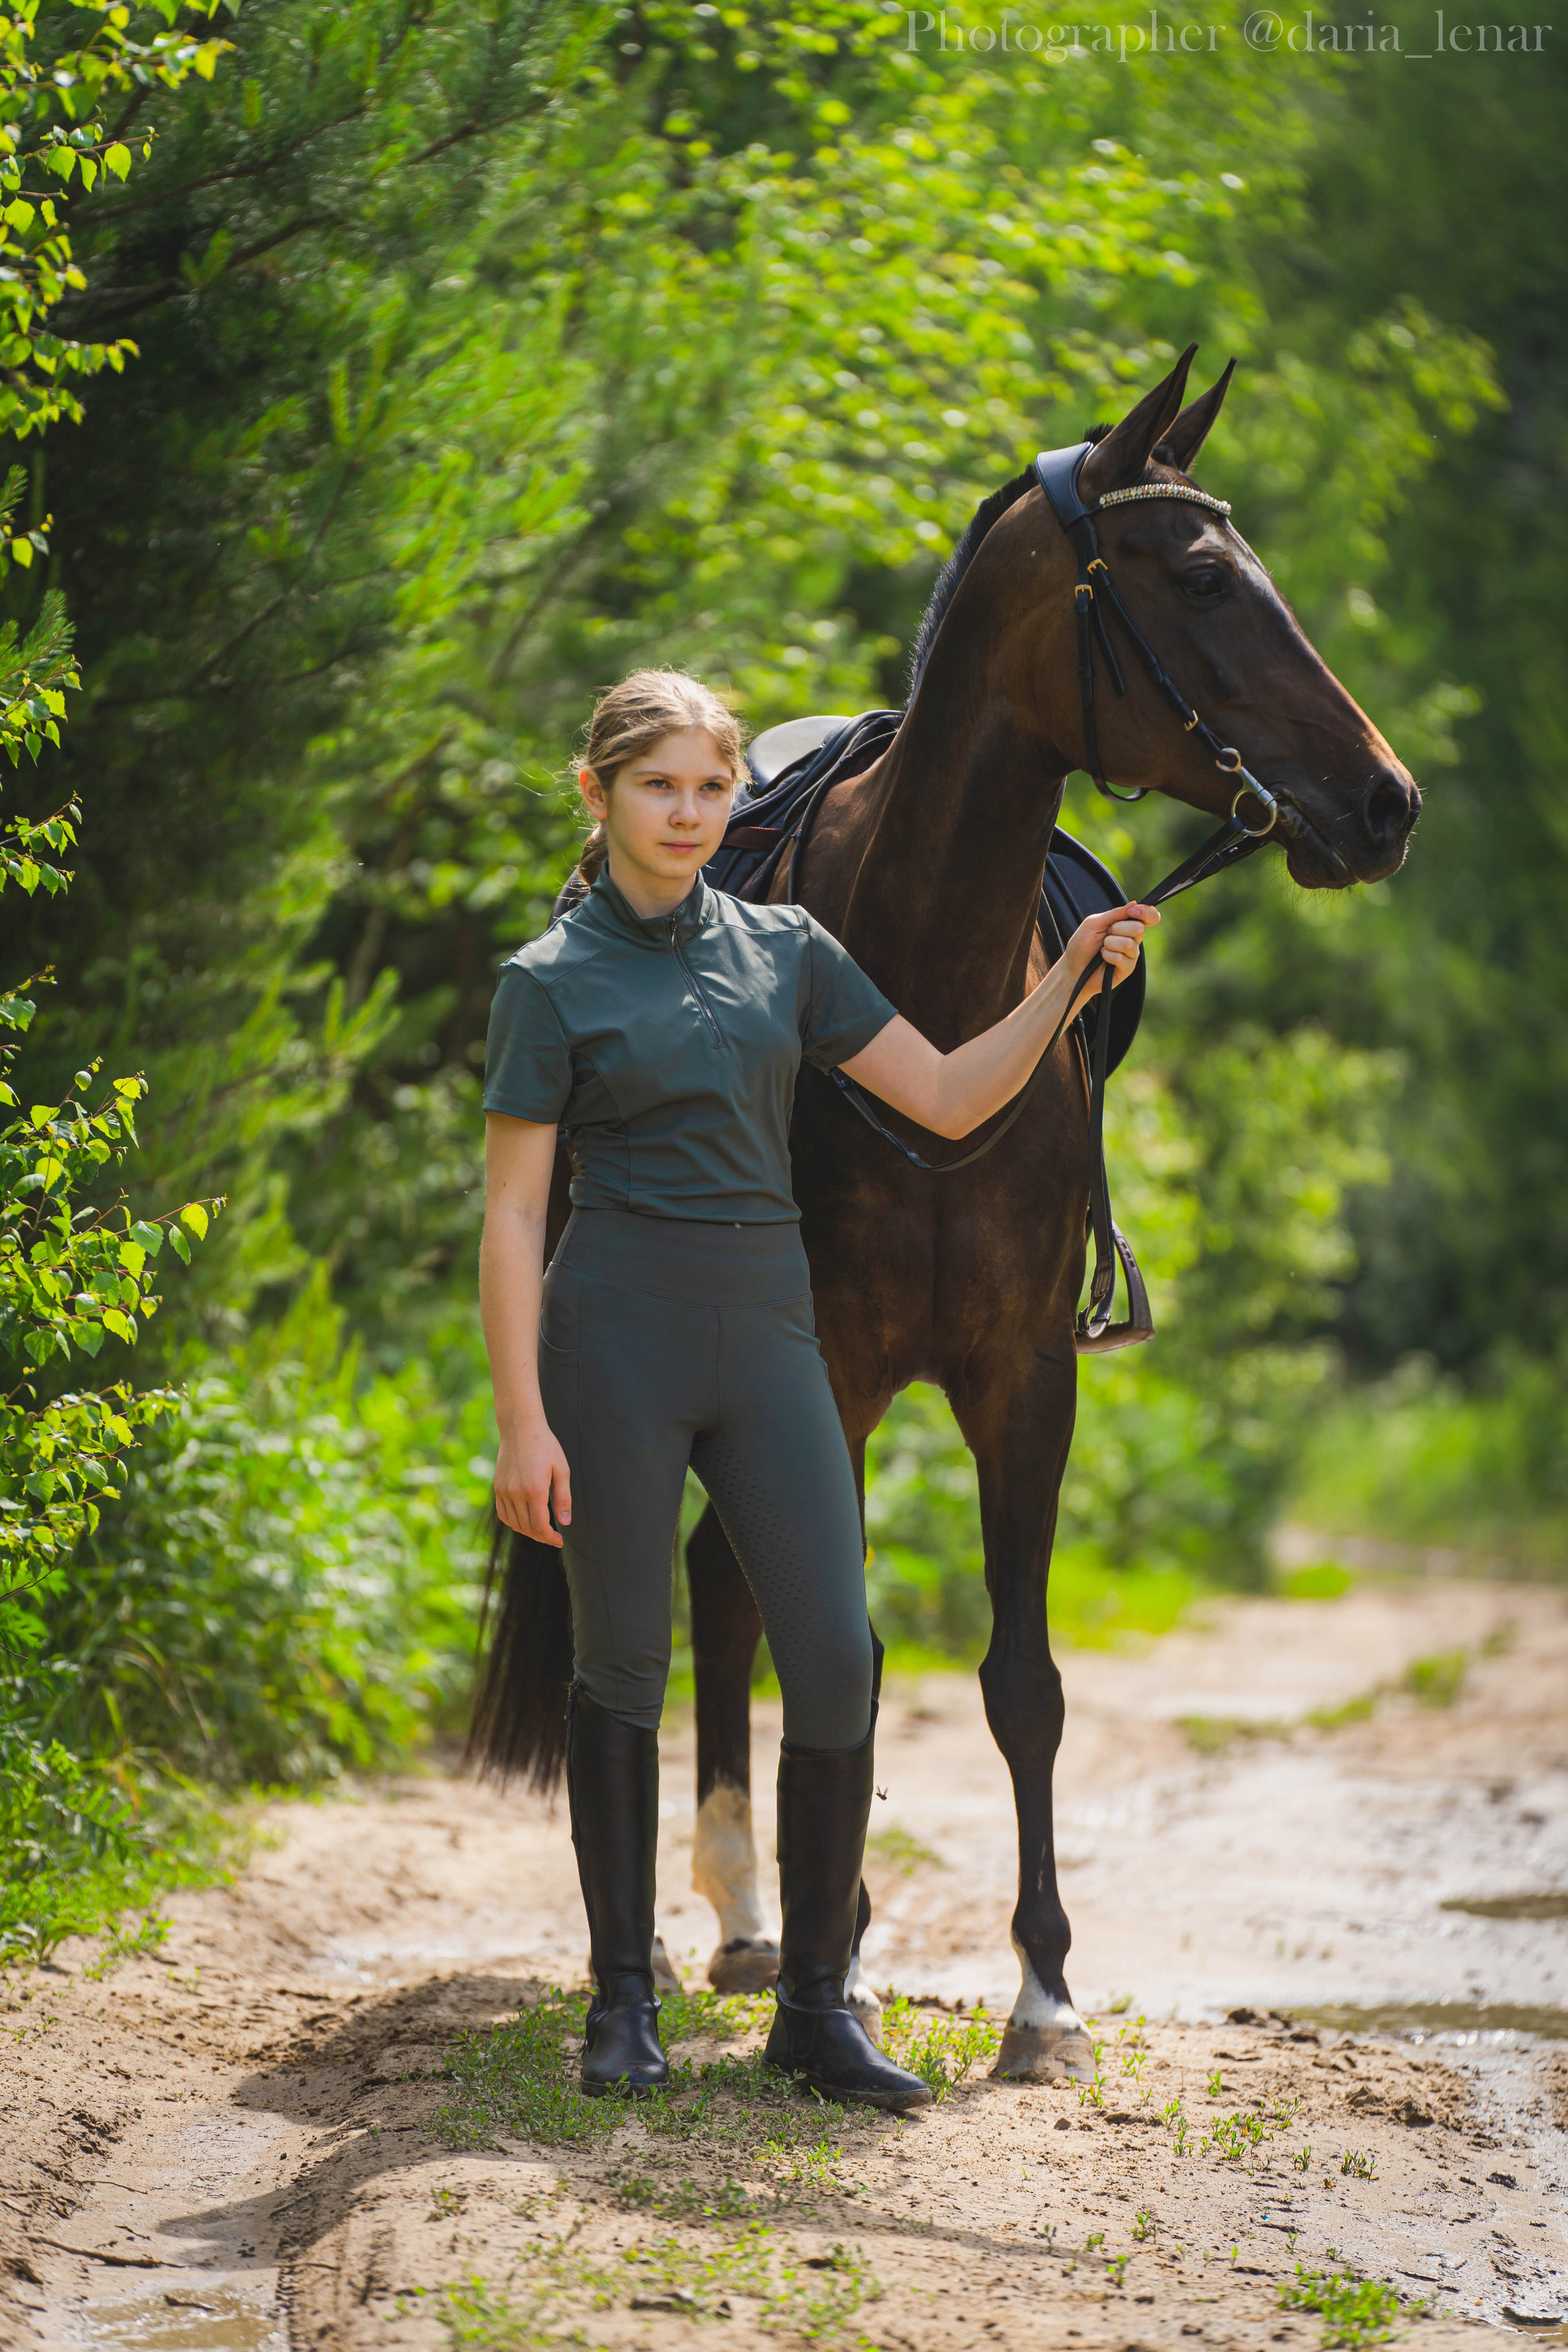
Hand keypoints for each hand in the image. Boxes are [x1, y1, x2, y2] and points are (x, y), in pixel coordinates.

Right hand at [494, 1422, 571, 1546]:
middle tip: (553, 1537)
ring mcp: (504, 1491)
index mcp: (534, 1490)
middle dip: (542, 1537)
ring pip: (515, 1524)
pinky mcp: (497, 1488)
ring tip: (541, 1530)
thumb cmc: (545, 1446)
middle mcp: (516, 1493)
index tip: (559, 1541)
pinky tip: (524, 1521)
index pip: (540, 1526)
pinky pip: (503, 1514)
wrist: (520, 1429)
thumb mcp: (561, 1470)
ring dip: (528, 1532)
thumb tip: (565, 1522)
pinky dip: (514, 1523)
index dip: (550, 1538)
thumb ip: (563, 1498)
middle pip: (527, 1528)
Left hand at [1068, 901, 1158, 1004]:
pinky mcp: (1128, 969)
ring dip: (1110, 944)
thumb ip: (1114, 914)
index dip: (1145, 912)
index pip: (1149, 916)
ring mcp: (1131, 954)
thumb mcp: (1094, 923)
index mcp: (1127, 924)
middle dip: (1117, 929)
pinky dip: (1107, 956)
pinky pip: (1121, 958)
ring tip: (1102, 948)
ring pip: (1129, 943)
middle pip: (1139, 928)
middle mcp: (1133, 938)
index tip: (1131, 912)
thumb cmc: (1082, 944)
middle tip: (1106, 935)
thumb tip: (1134, 904)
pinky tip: (1103, 958)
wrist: (1073, 968)